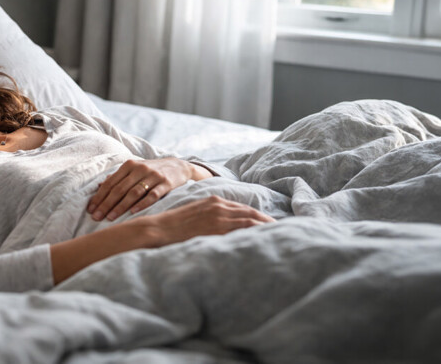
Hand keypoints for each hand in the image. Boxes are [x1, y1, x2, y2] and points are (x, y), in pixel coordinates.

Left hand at [88, 158, 198, 220]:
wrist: (178, 166)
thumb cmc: (151, 171)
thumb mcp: (134, 170)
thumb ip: (118, 178)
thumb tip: (99, 187)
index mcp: (129, 166)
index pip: (110, 183)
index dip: (99, 197)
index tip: (90, 209)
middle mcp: (140, 169)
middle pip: (119, 188)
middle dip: (106, 204)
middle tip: (96, 217)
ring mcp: (153, 176)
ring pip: (134, 193)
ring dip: (120, 206)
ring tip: (110, 218)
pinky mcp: (166, 183)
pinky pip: (152, 195)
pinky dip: (142, 204)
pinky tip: (133, 213)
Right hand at [144, 195, 274, 246]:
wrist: (158, 229)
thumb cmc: (172, 227)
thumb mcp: (193, 216)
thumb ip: (209, 218)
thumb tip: (219, 230)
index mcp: (214, 201)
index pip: (242, 209)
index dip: (258, 217)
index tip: (269, 224)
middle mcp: (219, 206)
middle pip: (250, 213)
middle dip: (267, 221)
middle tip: (282, 230)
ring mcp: (219, 217)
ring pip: (250, 220)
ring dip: (266, 227)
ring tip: (279, 236)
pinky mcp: (217, 227)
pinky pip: (242, 229)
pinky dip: (256, 232)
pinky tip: (265, 239)